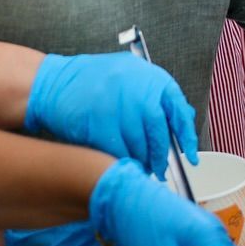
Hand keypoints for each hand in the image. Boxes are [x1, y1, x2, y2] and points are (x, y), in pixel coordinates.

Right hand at [25, 53, 198, 177]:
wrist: (54, 83)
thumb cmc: (94, 81)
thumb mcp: (132, 75)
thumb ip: (156, 95)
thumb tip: (184, 118)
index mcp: (151, 77)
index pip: (179, 110)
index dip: (187, 137)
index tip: (191, 156)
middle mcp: (138, 90)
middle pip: (159, 134)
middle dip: (160, 156)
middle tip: (159, 169)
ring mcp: (119, 107)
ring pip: (139, 146)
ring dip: (141, 161)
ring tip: (138, 167)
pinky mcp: (100, 124)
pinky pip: (118, 152)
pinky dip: (121, 162)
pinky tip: (120, 164)